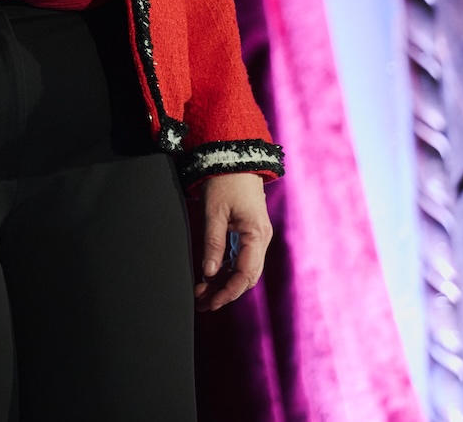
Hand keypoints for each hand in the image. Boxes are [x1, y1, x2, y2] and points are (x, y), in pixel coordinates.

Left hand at [193, 172, 271, 311]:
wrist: (234, 157)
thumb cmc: (224, 181)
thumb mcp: (214, 211)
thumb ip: (213, 242)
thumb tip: (209, 273)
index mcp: (256, 234)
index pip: (245, 274)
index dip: (227, 292)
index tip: (209, 303)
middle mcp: (261, 239)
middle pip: (246, 276)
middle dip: (225, 292)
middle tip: (201, 303)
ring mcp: (257, 237)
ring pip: (244, 270)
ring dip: (224, 283)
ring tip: (201, 294)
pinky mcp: (250, 233)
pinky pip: (241, 259)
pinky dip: (227, 270)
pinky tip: (210, 277)